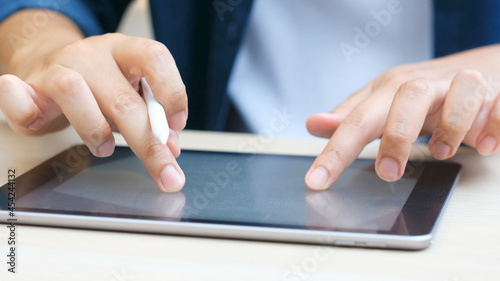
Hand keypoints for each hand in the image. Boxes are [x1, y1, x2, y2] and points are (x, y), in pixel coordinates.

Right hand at [0, 11, 186, 191]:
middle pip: (124, 98)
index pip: (154, 57)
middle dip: (149, 143)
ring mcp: (57, 65)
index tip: (177, 125)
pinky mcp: (26, 84)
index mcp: (125, 51)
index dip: (171, 91)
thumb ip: (152, 120)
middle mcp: (93, 54)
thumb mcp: (130, 98)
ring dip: (95, 129)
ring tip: (105, 148)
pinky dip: (25, 110)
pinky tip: (38, 123)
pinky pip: (18, 94)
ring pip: (73, 91)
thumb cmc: (97, 88)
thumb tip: (172, 148)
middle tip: (166, 173)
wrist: (49, 71)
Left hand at [305, 45, 499, 189]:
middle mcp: (425, 84)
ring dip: (451, 126)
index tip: (317, 181)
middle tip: (387, 173)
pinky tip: (484, 145)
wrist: (479, 68)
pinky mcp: (496, 95)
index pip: (357, 118)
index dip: (335, 150)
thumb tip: (314, 124)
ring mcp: (462, 86)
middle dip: (396, 136)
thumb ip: (351, 116)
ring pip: (460, 91)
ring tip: (442, 153)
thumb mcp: (381, 102)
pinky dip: (494, 124)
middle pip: (407, 97)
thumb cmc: (422, 93)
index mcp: (390, 88)